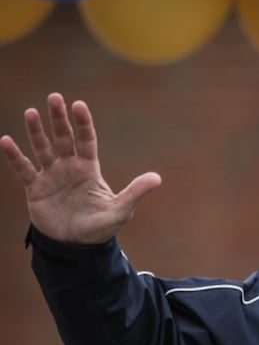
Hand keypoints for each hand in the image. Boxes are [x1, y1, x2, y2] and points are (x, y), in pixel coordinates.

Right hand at [1, 93, 160, 244]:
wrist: (75, 247)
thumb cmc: (99, 228)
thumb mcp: (120, 211)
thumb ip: (135, 193)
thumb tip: (157, 178)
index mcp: (89, 169)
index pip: (86, 140)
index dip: (82, 123)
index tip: (78, 104)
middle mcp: (69, 168)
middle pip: (63, 138)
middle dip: (59, 119)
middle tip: (54, 97)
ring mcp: (51, 176)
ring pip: (42, 148)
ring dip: (36, 131)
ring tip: (30, 112)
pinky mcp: (35, 188)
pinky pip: (23, 168)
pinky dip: (14, 155)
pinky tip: (5, 140)